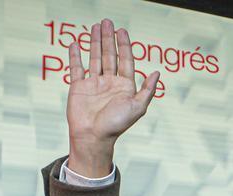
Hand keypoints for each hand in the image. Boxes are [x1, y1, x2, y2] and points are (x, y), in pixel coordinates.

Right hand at [66, 20, 160, 176]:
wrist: (93, 137)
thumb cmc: (116, 125)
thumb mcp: (137, 107)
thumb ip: (148, 90)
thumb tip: (157, 73)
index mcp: (124, 86)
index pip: (125, 60)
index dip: (124, 45)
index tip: (121, 31)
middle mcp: (109, 82)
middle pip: (110, 55)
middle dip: (108, 38)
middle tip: (106, 22)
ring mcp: (94, 84)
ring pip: (95, 58)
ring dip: (95, 42)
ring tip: (95, 27)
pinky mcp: (79, 87)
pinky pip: (76, 68)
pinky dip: (75, 56)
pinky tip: (76, 44)